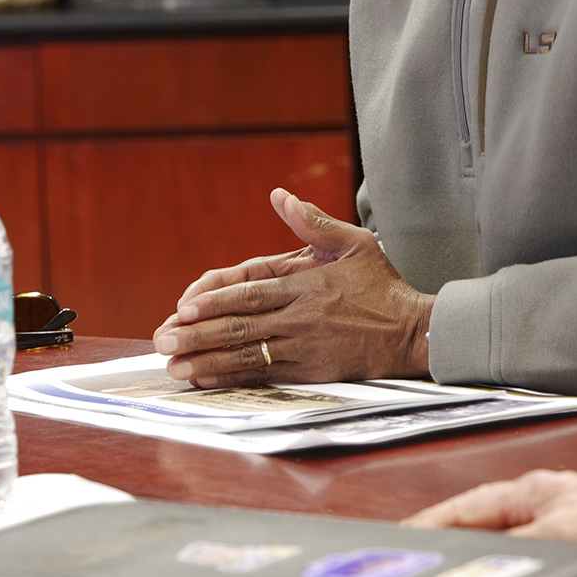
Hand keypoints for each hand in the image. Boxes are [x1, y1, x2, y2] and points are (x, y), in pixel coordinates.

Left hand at [151, 188, 433, 386]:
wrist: (413, 332)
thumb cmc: (382, 286)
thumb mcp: (353, 242)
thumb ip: (312, 222)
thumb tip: (281, 197)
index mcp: (304, 284)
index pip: (249, 292)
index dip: (213, 300)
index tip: (183, 306)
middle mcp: (298, 318)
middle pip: (238, 326)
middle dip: (196, 334)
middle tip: (163, 339)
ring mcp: (303, 348)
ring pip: (245, 355)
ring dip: (206, 360)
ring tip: (173, 366)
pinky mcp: (309, 372)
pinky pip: (263, 377)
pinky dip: (232, 378)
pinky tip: (207, 379)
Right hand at [403, 471, 576, 576]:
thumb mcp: (560, 534)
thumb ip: (515, 545)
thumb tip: (480, 559)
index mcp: (530, 489)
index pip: (464, 508)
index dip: (432, 525)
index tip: (405, 539)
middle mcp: (544, 504)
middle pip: (485, 530)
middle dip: (461, 550)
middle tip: (433, 569)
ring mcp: (563, 526)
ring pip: (513, 552)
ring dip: (500, 568)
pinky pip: (542, 567)